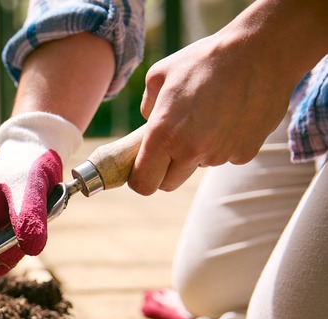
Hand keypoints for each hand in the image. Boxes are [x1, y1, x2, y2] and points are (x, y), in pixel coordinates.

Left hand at [129, 0, 320, 194]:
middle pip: (168, 183)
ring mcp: (221, 154)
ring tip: (208, 114)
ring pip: (198, 166)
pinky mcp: (246, 153)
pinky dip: (223, 143)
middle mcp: (191, 150)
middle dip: (165, 169)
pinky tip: (230, 115)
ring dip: (197, 151)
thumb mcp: (159, 75)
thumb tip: (149, 126)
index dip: (140, 178)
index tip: (143, 166)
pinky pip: (225, 157)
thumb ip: (147, 108)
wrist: (261, 51)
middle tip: (172, 140)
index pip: (143, 184)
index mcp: (163, 134)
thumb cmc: (205, 60)